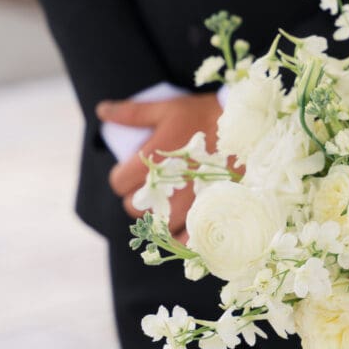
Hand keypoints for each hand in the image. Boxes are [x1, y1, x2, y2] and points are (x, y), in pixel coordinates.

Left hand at [96, 94, 221, 236]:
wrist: (246, 128)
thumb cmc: (203, 115)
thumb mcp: (167, 109)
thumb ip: (132, 114)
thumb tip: (102, 111)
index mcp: (150, 163)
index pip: (118, 183)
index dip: (122, 177)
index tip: (133, 172)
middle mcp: (165, 189)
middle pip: (134, 209)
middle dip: (140, 198)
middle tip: (154, 185)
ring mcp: (187, 205)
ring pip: (157, 225)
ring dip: (160, 215)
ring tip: (172, 199)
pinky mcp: (207, 214)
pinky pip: (185, 238)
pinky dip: (182, 234)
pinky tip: (187, 220)